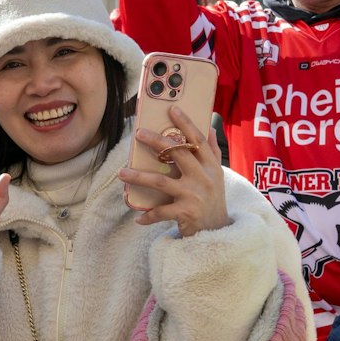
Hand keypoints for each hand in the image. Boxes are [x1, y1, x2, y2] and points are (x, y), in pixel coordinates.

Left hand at [119, 104, 227, 237]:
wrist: (217, 231)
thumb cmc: (213, 199)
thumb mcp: (217, 175)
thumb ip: (212, 151)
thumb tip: (210, 126)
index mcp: (211, 166)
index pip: (198, 140)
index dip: (186, 123)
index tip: (172, 109)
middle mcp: (204, 178)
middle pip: (178, 153)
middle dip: (157, 141)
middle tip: (139, 132)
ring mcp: (194, 195)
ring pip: (161, 181)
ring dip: (139, 177)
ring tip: (122, 173)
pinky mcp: (185, 213)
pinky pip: (160, 212)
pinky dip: (148, 215)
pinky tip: (137, 218)